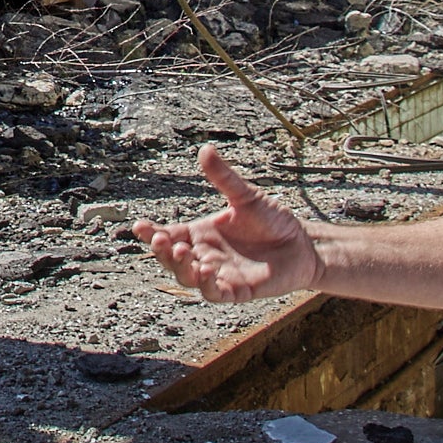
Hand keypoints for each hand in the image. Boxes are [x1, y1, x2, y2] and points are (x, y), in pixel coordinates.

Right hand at [132, 146, 327, 302]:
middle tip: (160, 239)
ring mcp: (219, 275)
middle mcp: (206, 255)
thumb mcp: (246, 197)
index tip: (138, 225)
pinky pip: (215, 293)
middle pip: (172, 259)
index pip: (169, 235)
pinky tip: (207, 270)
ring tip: (182, 251)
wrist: (303, 244)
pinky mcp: (237, 291)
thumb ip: (224, 178)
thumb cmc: (274, 221)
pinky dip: (207, 285)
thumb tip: (205, 149)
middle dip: (161, 251)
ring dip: (181, 267)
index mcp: (202, 234)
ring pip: (188, 278)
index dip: (151, 233)